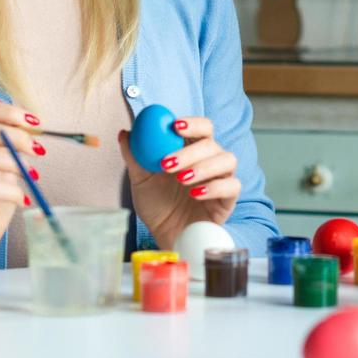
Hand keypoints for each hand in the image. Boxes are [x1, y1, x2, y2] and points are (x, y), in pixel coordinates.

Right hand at [0, 101, 41, 274]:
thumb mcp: (5, 166)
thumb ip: (10, 143)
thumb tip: (27, 118)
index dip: (8, 113)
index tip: (36, 122)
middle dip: (16, 136)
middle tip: (38, 150)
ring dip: (15, 162)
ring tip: (32, 175)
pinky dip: (13, 191)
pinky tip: (23, 199)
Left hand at [117, 116, 239, 248]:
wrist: (165, 234)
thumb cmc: (156, 204)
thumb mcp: (140, 180)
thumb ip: (135, 156)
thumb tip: (125, 133)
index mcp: (192, 149)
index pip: (201, 127)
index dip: (192, 123)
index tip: (174, 126)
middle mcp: (210, 160)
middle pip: (211, 143)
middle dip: (190, 151)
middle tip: (167, 163)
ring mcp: (221, 178)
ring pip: (227, 160)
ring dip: (204, 167)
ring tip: (181, 179)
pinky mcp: (228, 199)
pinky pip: (232, 186)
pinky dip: (215, 187)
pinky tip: (196, 194)